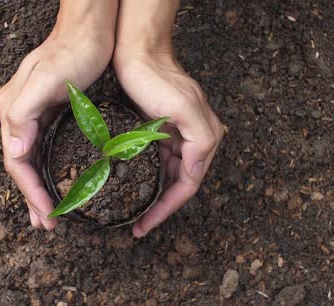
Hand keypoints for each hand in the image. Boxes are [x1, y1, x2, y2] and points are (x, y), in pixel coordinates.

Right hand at [0, 2, 116, 229]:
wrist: (91, 29)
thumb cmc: (72, 51)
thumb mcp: (46, 79)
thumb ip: (24, 113)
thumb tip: (15, 150)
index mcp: (13, 110)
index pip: (17, 161)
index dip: (29, 190)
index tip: (46, 214)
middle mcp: (19, 115)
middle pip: (21, 165)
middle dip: (32, 196)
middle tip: (45, 224)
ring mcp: (34, 114)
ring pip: (32, 160)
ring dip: (38, 188)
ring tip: (48, 213)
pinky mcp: (51, 113)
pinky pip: (45, 149)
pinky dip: (48, 171)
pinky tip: (57, 181)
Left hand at [113, 50, 223, 237]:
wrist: (137, 52)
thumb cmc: (157, 77)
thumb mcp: (183, 107)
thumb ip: (200, 140)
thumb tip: (196, 172)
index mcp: (203, 139)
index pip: (187, 186)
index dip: (166, 209)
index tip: (145, 226)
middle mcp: (192, 141)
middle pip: (178, 185)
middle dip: (159, 208)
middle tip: (138, 226)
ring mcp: (175, 136)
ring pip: (166, 176)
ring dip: (152, 195)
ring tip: (134, 214)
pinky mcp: (158, 131)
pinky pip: (155, 162)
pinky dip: (145, 177)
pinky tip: (130, 186)